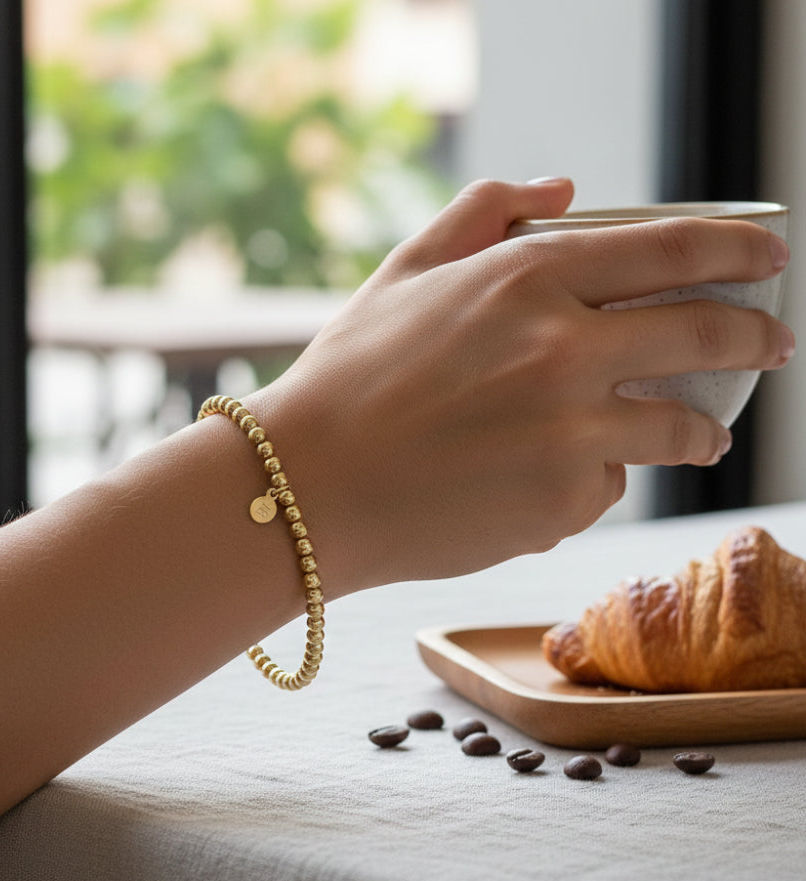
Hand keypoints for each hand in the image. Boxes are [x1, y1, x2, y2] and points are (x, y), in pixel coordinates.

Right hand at [249, 178, 793, 594]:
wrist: (307, 487)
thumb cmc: (348, 379)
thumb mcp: (403, 273)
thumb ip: (484, 214)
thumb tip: (561, 189)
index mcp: (527, 279)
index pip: (675, 249)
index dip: (740, 249)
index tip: (771, 258)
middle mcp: (563, 351)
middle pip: (707, 334)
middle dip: (757, 337)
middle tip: (772, 344)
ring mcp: (570, 433)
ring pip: (680, 428)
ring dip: (702, 429)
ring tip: (701, 436)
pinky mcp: (562, 505)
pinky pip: (609, 485)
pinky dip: (596, 478)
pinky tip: (554, 479)